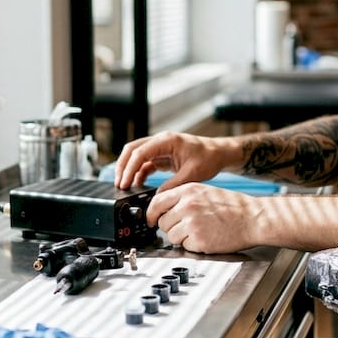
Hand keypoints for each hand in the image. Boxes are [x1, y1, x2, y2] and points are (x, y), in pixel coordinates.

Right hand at [114, 130, 229, 190]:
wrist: (218, 154)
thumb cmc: (209, 158)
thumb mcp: (192, 174)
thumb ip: (173, 185)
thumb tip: (157, 196)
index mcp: (167, 140)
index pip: (140, 152)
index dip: (129, 168)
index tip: (124, 183)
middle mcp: (161, 141)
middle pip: (132, 150)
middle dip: (122, 166)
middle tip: (119, 184)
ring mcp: (160, 148)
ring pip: (136, 156)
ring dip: (129, 170)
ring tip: (125, 186)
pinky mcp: (162, 156)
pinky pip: (144, 163)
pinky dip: (138, 173)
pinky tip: (137, 185)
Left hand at [147, 183, 260, 252]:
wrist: (254, 218)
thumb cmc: (234, 207)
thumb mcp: (205, 192)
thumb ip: (183, 198)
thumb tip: (164, 208)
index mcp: (188, 191)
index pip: (157, 202)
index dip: (151, 214)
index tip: (151, 220)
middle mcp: (188, 205)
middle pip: (162, 222)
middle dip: (171, 227)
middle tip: (188, 226)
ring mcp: (192, 223)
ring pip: (171, 236)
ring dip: (182, 237)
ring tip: (200, 231)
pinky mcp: (198, 240)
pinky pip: (184, 246)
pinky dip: (193, 245)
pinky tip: (207, 237)